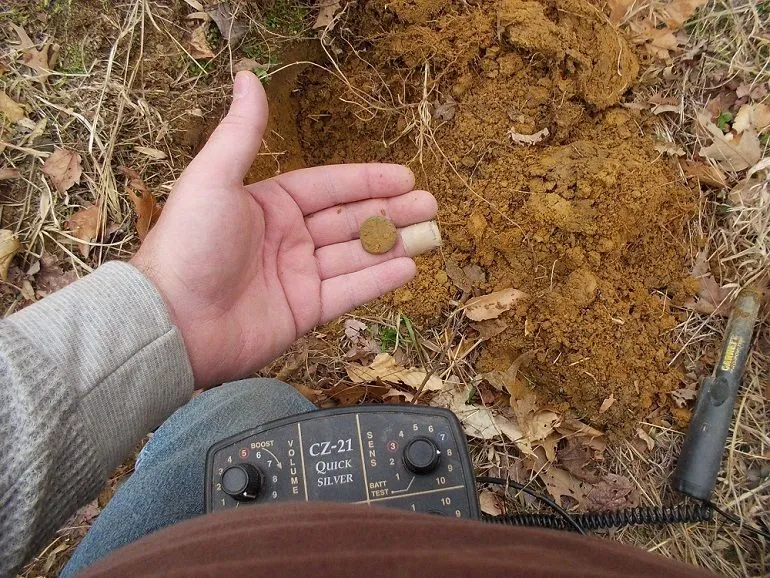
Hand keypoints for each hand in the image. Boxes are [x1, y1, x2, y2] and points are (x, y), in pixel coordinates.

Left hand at [131, 71, 436, 387]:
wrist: (172, 322)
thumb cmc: (189, 244)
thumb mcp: (213, 178)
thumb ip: (241, 132)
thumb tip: (246, 76)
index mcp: (269, 205)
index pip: (328, 187)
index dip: (367, 180)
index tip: (405, 175)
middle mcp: (287, 239)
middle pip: (349, 220)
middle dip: (390, 210)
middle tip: (429, 204)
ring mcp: (297, 276)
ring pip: (355, 255)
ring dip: (392, 243)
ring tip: (430, 232)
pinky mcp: (303, 312)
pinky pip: (348, 292)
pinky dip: (378, 280)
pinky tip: (407, 266)